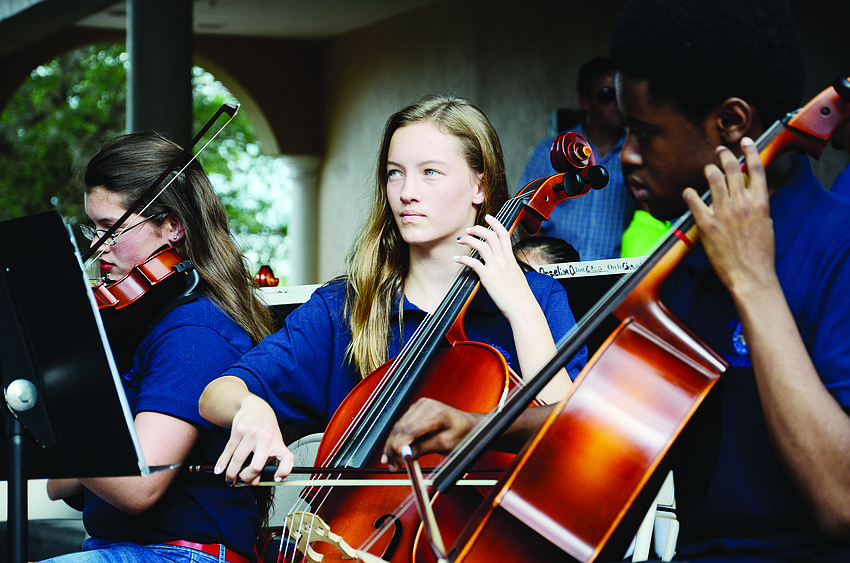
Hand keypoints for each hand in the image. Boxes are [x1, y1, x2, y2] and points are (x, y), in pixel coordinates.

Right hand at [215, 394, 294, 485]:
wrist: (256, 407)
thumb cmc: (265, 430)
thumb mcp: (270, 445)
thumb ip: (264, 464)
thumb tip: (253, 482)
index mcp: (278, 444)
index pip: (287, 459)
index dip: (284, 472)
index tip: (276, 479)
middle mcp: (267, 438)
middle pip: (256, 466)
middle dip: (246, 478)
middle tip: (242, 480)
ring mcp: (252, 433)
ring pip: (238, 460)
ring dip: (231, 474)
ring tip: (230, 479)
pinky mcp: (239, 430)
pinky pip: (228, 451)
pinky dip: (222, 463)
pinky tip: (220, 470)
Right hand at [381, 398, 482, 471]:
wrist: (470, 426)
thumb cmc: (464, 434)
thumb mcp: (445, 444)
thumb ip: (423, 448)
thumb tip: (405, 454)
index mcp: (434, 412)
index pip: (408, 430)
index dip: (399, 447)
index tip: (397, 461)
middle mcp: (425, 405)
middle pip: (400, 429)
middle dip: (393, 449)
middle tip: (391, 465)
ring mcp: (419, 406)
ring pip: (398, 427)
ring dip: (392, 445)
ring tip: (391, 462)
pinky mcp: (415, 410)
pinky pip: (401, 425)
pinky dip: (397, 439)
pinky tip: (393, 451)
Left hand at [455, 214, 532, 322]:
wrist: (523, 307)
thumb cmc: (520, 294)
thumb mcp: (516, 274)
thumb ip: (508, 266)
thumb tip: (502, 264)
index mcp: (510, 258)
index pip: (504, 234)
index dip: (495, 223)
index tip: (488, 217)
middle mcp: (503, 260)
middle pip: (491, 236)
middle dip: (478, 229)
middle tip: (469, 229)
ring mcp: (496, 268)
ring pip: (481, 246)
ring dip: (469, 240)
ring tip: (461, 240)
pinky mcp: (488, 277)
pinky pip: (474, 263)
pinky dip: (463, 258)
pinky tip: (457, 258)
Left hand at [682, 137, 775, 297]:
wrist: (750, 274)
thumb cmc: (759, 253)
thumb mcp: (766, 223)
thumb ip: (758, 205)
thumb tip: (751, 193)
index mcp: (760, 202)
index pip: (756, 169)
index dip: (750, 151)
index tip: (745, 142)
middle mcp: (742, 203)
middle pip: (732, 168)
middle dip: (725, 155)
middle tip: (720, 150)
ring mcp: (723, 212)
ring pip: (714, 179)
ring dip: (709, 169)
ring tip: (708, 168)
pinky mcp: (707, 224)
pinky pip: (694, 200)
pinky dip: (690, 193)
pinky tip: (689, 192)